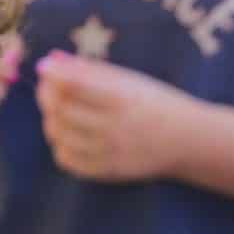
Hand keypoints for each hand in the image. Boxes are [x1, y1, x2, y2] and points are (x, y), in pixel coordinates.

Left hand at [34, 51, 201, 183]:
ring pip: (58, 135)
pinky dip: (61, 145)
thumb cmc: (157, 103)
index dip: (53, 74)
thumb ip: (91, 71)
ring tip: (60, 111)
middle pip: (60, 110)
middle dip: (48, 95)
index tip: (45, 68)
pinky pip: (67, 159)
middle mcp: (115, 127)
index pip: (72, 85)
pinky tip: (70, 135)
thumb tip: (50, 62)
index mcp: (122, 99)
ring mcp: (110, 152)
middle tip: (50, 88)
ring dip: (52, 119)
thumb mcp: (131, 80)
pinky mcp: (107, 171)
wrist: (188, 141)